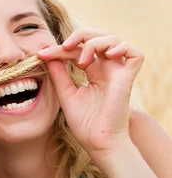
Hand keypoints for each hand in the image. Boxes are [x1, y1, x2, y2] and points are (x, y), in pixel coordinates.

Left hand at [37, 28, 143, 156]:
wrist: (97, 142)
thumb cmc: (84, 123)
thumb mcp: (66, 94)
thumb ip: (58, 74)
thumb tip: (46, 54)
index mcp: (92, 71)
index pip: (77, 49)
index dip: (60, 48)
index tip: (42, 54)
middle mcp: (106, 69)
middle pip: (99, 36)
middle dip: (81, 34)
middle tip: (65, 46)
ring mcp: (118, 72)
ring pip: (114, 40)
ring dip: (95, 43)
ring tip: (82, 61)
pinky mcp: (128, 79)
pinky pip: (135, 54)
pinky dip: (122, 48)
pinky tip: (106, 56)